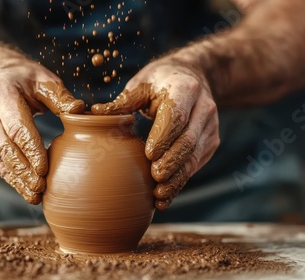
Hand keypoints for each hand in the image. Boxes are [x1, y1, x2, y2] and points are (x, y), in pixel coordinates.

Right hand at [0, 51, 84, 204]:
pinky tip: (24, 188)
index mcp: (1, 94)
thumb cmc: (22, 79)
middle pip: (4, 148)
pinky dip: (9, 177)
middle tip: (41, 188)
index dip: (30, 150)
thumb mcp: (41, 79)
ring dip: (15, 180)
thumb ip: (60, 96)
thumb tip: (80, 111)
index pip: (16, 128)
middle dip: (23, 171)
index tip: (44, 169)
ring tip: (34, 196)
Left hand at [91, 57, 219, 209]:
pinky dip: (180, 182)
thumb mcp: (142, 85)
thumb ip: (122, 102)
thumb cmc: (160, 82)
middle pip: (188, 140)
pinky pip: (195, 165)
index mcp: (185, 88)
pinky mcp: (210, 143)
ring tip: (159, 194)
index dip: (164, 136)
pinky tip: (165, 196)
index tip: (149, 154)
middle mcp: (203, 108)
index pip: (177, 115)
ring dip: (177, 178)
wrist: (195, 79)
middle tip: (154, 178)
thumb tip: (94, 115)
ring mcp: (210, 128)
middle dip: (171, 162)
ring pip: (194, 157)